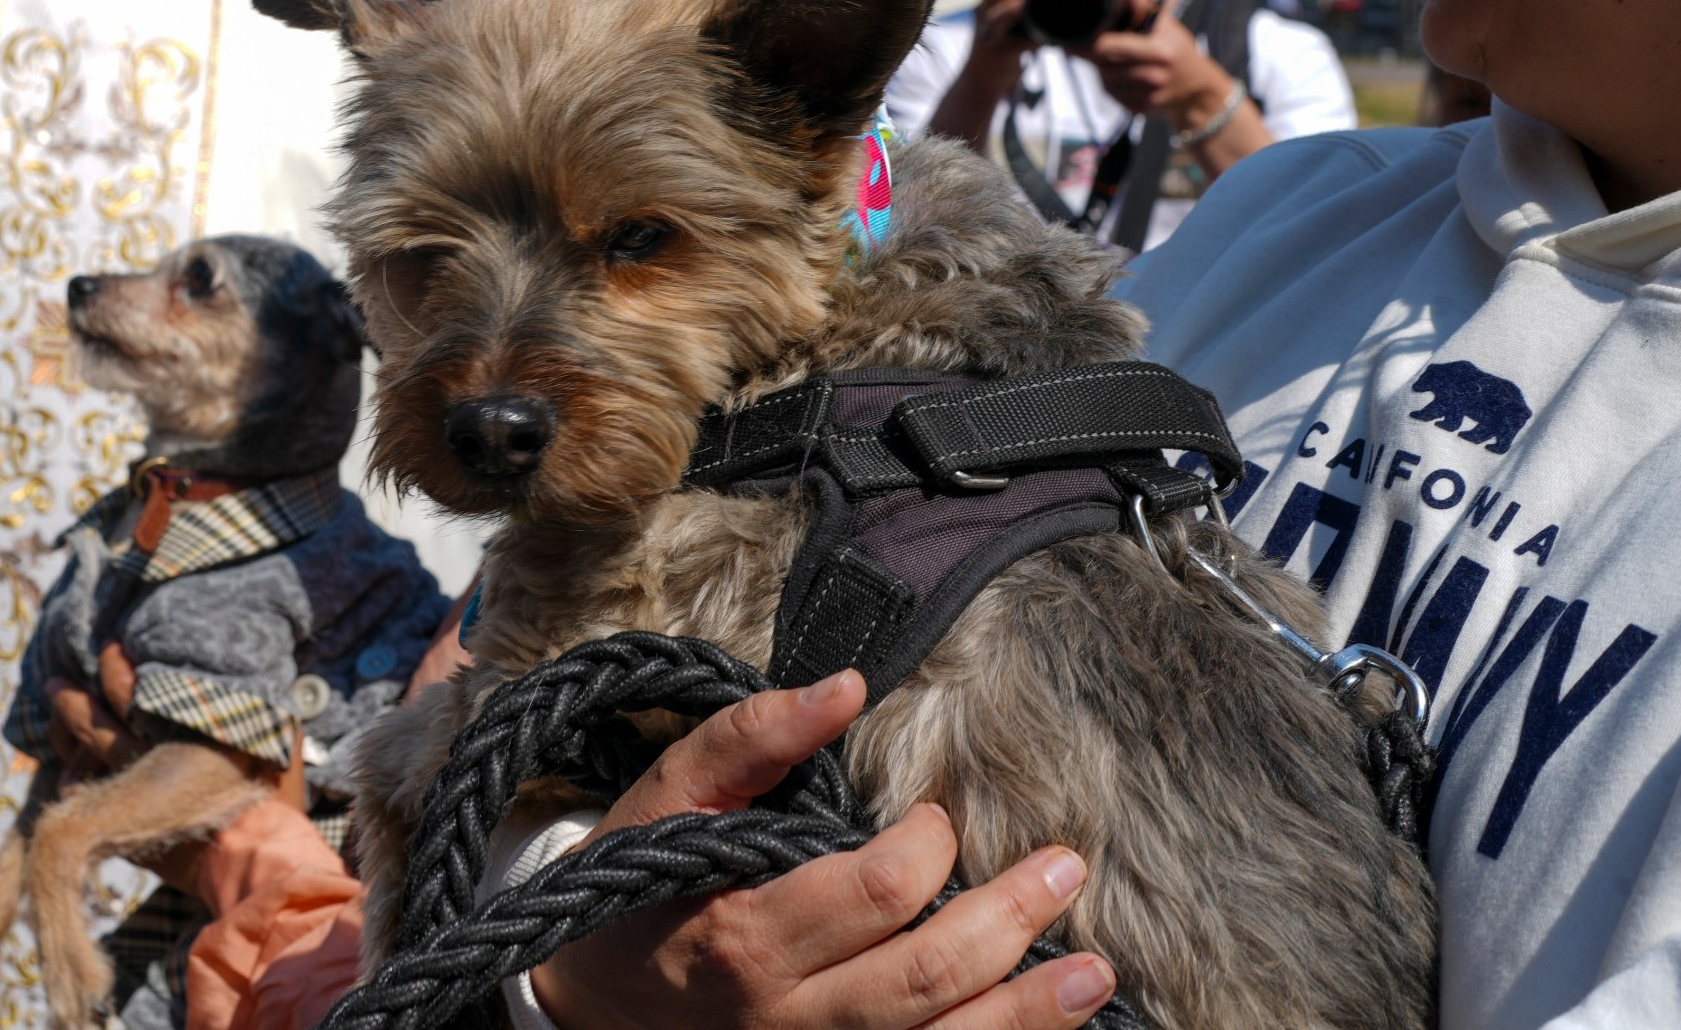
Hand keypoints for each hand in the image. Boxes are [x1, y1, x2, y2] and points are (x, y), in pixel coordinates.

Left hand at [44, 643, 309, 892]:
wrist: (256, 866)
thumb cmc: (271, 802)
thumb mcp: (277, 745)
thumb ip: (259, 709)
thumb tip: (251, 679)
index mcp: (178, 738)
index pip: (125, 693)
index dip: (113, 669)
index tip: (111, 651)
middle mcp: (145, 767)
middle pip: (90, 725)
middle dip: (70, 702)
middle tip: (58, 685)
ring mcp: (129, 803)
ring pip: (76, 763)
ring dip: (64, 738)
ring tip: (60, 722)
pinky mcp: (123, 834)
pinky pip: (80, 802)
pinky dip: (74, 782)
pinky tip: (74, 768)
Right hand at [533, 670, 1114, 1029]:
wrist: (586, 998)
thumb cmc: (637, 882)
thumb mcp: (669, 797)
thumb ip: (752, 737)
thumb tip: (843, 684)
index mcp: (744, 933)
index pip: (877, 892)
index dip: (930, 846)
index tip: (937, 816)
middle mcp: (782, 1018)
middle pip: (924, 976)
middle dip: (1008, 920)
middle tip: (1063, 866)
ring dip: (1027, 1012)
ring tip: (1094, 970)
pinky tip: (1043, 1028)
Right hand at [971, 0, 1045, 57]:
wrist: (984, 76)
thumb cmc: (1005, 42)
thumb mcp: (1012, 16)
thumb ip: (1032, 2)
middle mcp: (986, 8)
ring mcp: (988, 29)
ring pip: (994, 10)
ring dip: (1012, 1)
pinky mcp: (995, 48)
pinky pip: (1006, 36)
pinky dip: (1021, 28)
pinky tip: (1036, 26)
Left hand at [1085, 0, 1235, 128]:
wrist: (1197, 89)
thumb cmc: (1178, 49)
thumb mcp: (1164, 22)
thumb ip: (1138, 0)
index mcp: (1159, 50)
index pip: (1108, 46)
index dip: (1089, 41)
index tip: (1075, 34)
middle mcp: (1153, 75)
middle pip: (1101, 63)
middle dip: (1092, 53)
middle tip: (1083, 44)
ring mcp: (1145, 95)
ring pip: (1102, 79)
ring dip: (1100, 68)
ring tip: (1112, 58)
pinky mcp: (1138, 109)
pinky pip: (1109, 95)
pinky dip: (1109, 84)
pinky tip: (1121, 76)